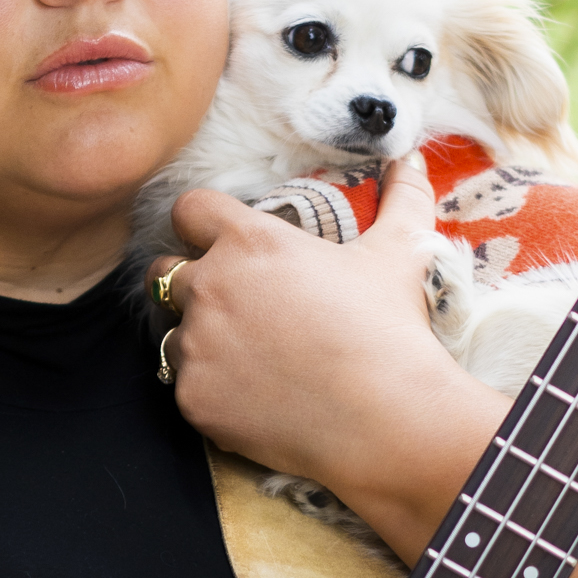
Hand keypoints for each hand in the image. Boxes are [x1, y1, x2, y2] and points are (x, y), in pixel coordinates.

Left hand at [145, 156, 509, 561]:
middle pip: (165, 273)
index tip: (221, 242)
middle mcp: (209, 286)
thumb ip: (402, 197)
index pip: (188, 209)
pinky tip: (256, 398)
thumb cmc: (391, 329)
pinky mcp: (193, 397)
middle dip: (192, 284)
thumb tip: (412, 158)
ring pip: (174, 333)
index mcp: (249, 242)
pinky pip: (186, 386)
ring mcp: (196, 344)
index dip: (202, 223)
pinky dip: (213, 391)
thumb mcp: (399, 253)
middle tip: (240, 308)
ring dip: (201, 340)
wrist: (389, 420)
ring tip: (253, 359)